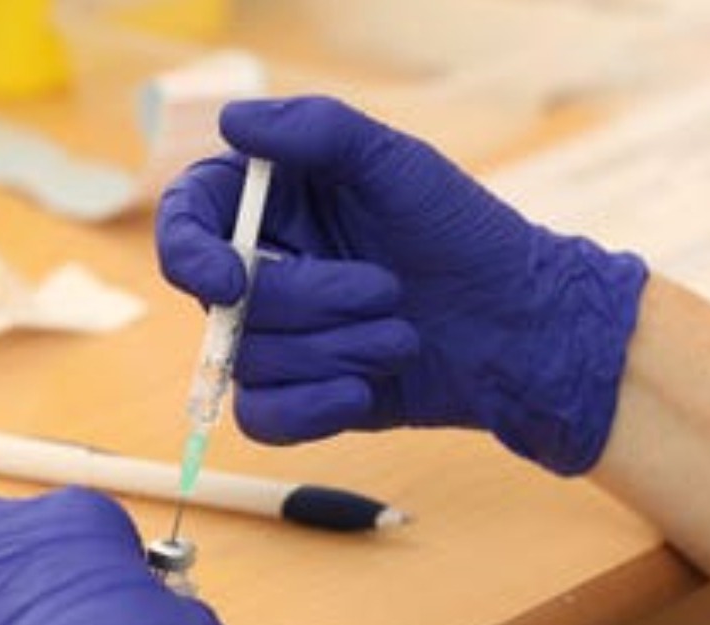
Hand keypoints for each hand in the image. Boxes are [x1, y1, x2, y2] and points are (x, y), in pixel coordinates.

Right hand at [156, 96, 648, 474]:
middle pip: (224, 302)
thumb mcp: (398, 163)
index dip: (190, 253)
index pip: (189, 221)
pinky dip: (313, 407)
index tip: (228, 280)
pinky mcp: (307, 396)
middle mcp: (267, 269)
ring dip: (338, 349)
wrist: (520, 324)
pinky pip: (263, 417)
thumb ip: (318, 130)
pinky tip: (365, 389)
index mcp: (273, 204)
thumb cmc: (464, 235)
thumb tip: (231, 122)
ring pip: (250, 361)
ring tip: (404, 336)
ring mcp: (284, 336)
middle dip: (311, 301)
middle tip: (390, 289)